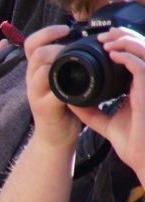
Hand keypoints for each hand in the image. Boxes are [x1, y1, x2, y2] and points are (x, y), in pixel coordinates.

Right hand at [24, 25, 81, 146]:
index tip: (65, 29)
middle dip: (56, 49)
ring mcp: (36, 95)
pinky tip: (76, 87)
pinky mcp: (45, 108)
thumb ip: (60, 66)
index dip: (46, 32)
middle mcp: (31, 81)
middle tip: (72, 54)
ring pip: (42, 70)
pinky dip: (66, 86)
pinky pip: (54, 91)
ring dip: (59, 65)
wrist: (55, 138)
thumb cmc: (61, 109)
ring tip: (74, 68)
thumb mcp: (57, 83)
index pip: (31, 44)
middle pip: (37, 54)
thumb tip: (76, 45)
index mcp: (35, 72)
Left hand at [69, 27, 144, 177]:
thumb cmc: (131, 141)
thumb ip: (90, 111)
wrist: (142, 158)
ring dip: (125, 42)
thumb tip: (70, 100)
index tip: (99, 43)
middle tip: (102, 37)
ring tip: (106, 43)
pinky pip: (142, 67)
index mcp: (138, 87)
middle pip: (141, 49)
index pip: (134, 58)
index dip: (121, 45)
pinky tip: (114, 55)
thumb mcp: (104, 122)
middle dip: (123, 37)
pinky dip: (129, 57)